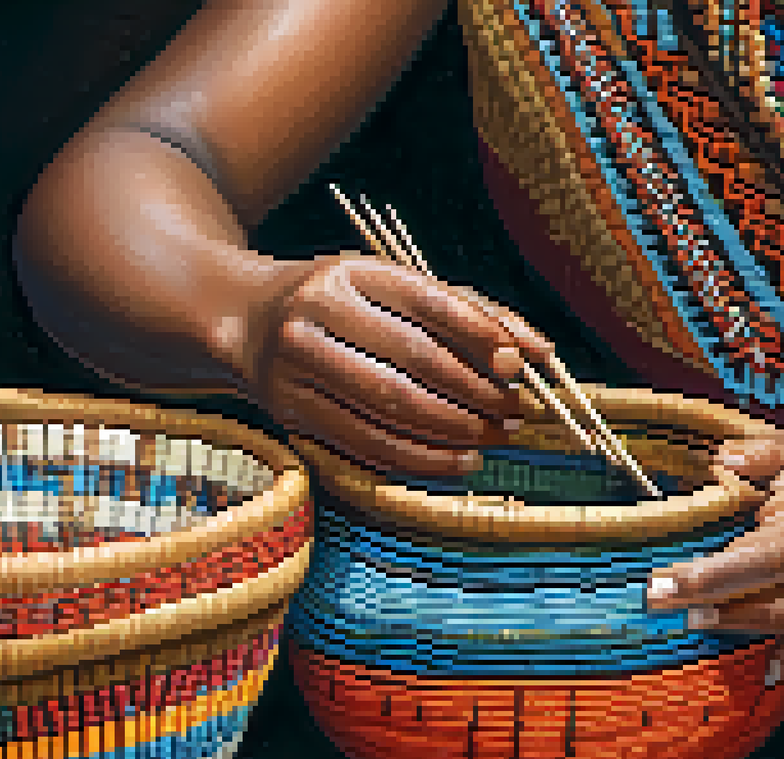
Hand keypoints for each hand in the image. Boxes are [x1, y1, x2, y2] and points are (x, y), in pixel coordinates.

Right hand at [216, 252, 553, 474]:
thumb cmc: (345, 303)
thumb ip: (470, 312)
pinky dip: (422, 459)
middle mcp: (318, 312)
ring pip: (392, 408)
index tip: (518, 364)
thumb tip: (541, 351)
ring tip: (494, 437)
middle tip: (514, 411)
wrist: (242, 319)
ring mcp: (297, 364)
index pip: (428, 302)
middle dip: (475, 392)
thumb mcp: (396, 288)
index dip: (479, 334)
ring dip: (455, 430)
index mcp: (353, 272)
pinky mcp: (290, 410)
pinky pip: (367, 443)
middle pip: (413, 359)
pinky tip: (460, 460)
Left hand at [646, 430, 783, 685]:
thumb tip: (724, 459)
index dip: (715, 574)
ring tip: (692, 621)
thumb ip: (759, 452)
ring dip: (741, 625)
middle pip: (771, 593)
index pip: (763, 555)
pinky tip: (767, 673)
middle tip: (660, 602)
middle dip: (712, 601)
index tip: (666, 580)